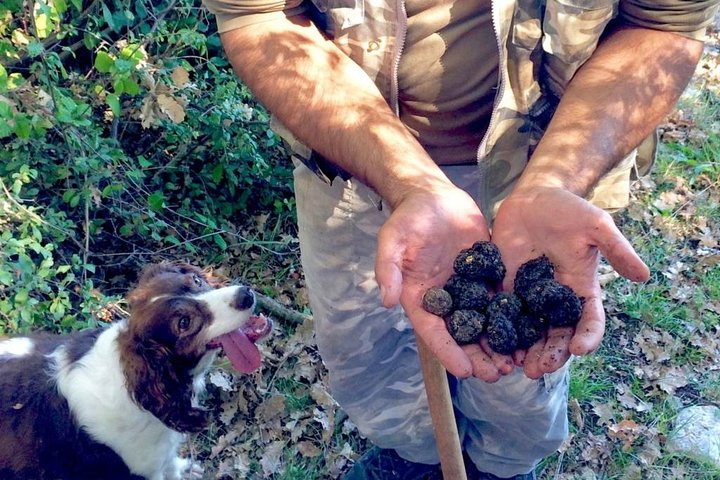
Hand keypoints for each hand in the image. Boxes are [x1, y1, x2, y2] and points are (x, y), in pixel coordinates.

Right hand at [375, 184, 510, 380]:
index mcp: (420, 298)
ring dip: (498, 344)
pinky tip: (528, 332)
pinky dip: (512, 318)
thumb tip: (386, 301)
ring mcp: (467, 289)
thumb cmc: (408, 218)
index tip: (465, 372)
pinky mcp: (486, 275)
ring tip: (515, 363)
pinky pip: (500, 300)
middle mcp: (445, 300)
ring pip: (484, 323)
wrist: (433, 196)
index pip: (434, 332)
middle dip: (478, 357)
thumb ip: (388, 268)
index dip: (449, 352)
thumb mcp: (392, 239)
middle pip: (462, 335)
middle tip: (498, 375)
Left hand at [491, 186, 649, 378]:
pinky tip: (490, 346)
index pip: (588, 320)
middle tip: (538, 370)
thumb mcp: (596, 226)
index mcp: (580, 289)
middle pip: (555, 334)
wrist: (534, 198)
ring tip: (515, 367)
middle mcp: (555, 300)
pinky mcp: (504, 288)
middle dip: (549, 354)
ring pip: (527, 331)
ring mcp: (528, 296)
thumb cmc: (570, 210)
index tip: (579, 349)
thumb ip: (617, 250)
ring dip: (522, 351)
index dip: (587, 336)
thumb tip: (644, 276)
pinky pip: (500, 314)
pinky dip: (497, 332)